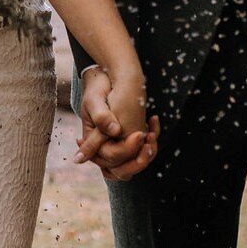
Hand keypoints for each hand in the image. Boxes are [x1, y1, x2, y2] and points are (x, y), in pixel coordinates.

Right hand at [74, 66, 158, 180]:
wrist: (105, 77)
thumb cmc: (97, 88)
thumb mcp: (94, 100)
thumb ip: (101, 117)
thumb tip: (114, 131)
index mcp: (93, 142)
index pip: (110, 157)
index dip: (126, 150)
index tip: (140, 134)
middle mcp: (105, 148)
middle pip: (122, 170)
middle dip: (138, 161)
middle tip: (149, 144)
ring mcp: (118, 145)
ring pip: (134, 163)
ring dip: (147, 153)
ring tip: (152, 134)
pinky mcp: (129, 138)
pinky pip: (142, 149)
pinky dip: (151, 138)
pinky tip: (153, 119)